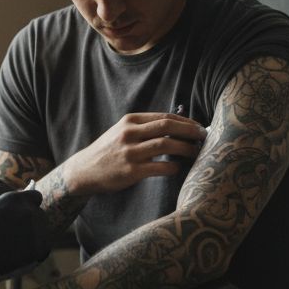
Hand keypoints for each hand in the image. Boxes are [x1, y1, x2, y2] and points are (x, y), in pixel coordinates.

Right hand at [0, 190, 48, 288]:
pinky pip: (42, 249)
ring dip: (33, 238)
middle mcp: (29, 211)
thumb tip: (18, 209)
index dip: (30, 206)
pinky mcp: (39, 248)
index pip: (35, 197)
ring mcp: (36, 229)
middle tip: (16, 237)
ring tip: (14, 249)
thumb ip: (7, 208)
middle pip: (39, 215)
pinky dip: (34, 253)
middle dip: (31, 223)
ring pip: (42, 232)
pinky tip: (20, 257)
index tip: (26, 214)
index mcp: (15, 199)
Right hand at [61, 112, 206, 195]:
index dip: (185, 121)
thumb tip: (176, 127)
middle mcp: (129, 133)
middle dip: (189, 130)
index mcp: (130, 121)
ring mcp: (130, 152)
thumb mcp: (122, 132)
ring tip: (196, 152)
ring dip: (186, 148)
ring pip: (166, 145)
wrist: (85, 171)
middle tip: (204, 136)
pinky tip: (178, 168)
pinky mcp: (131, 171)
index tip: (198, 126)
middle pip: (167, 126)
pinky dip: (173, 167)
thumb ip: (144, 127)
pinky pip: (159, 168)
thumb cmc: (109, 151)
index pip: (164, 116)